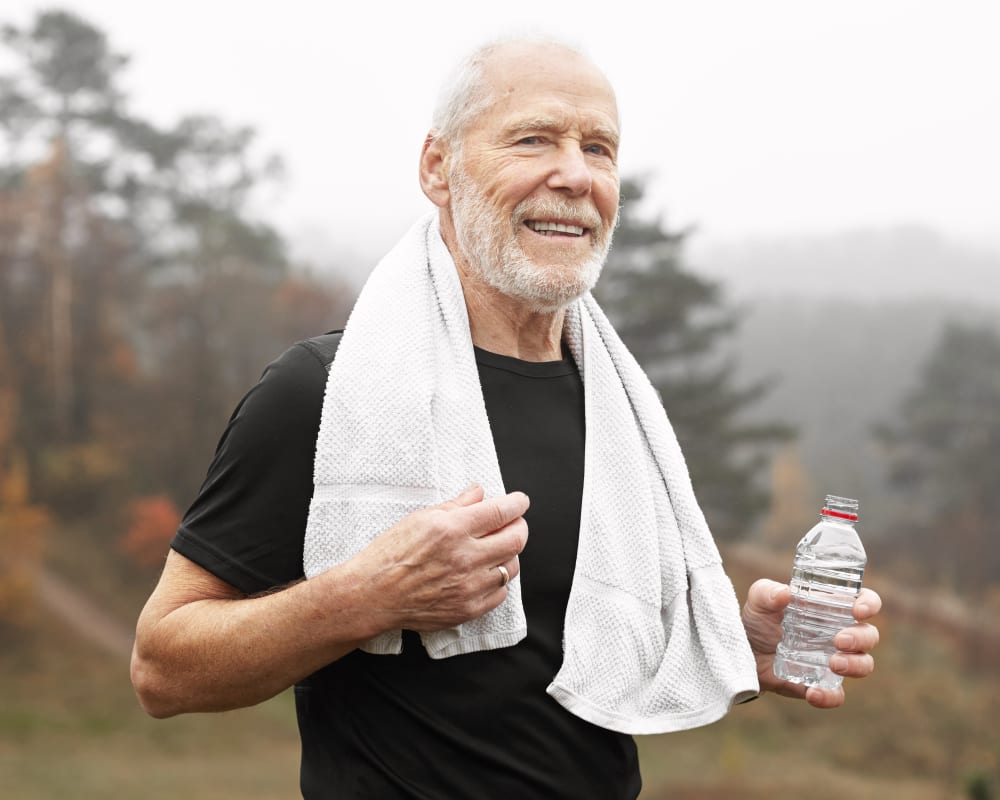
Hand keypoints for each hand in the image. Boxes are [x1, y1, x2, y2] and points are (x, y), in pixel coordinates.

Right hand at [353, 484, 528, 632]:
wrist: (373, 595)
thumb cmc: (390, 555)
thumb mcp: (420, 519)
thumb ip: (455, 505)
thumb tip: (478, 493)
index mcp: (452, 530)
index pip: (501, 512)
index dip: (517, 504)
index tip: (520, 502)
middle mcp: (465, 558)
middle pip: (516, 539)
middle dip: (520, 527)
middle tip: (514, 523)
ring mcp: (469, 586)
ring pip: (511, 567)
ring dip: (508, 555)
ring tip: (495, 549)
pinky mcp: (468, 609)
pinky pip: (500, 593)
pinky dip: (497, 581)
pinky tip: (484, 573)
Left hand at [741, 578, 880, 708]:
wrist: (743, 653)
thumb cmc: (757, 620)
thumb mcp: (758, 601)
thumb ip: (767, 592)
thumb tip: (785, 593)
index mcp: (830, 609)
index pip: (863, 602)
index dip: (869, 604)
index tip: (858, 611)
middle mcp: (839, 634)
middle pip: (869, 634)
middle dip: (861, 638)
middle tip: (839, 641)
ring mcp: (833, 660)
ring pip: (864, 664)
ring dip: (855, 665)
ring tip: (833, 664)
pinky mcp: (821, 684)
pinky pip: (837, 695)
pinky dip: (830, 696)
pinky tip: (812, 692)